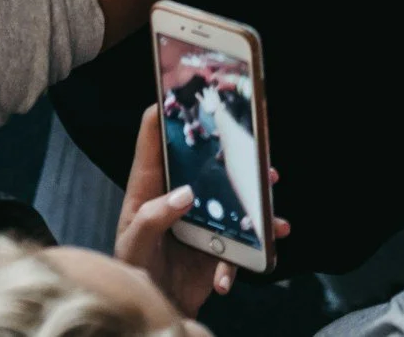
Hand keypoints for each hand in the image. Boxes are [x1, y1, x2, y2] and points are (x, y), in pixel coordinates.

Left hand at [116, 106, 287, 312]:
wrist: (155, 313)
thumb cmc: (133, 275)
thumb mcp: (133, 245)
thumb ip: (154, 218)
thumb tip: (185, 193)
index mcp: (149, 189)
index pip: (154, 142)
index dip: (164, 113)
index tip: (178, 90)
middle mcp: (177, 197)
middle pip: (205, 161)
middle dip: (231, 150)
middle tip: (254, 140)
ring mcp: (201, 220)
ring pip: (233, 196)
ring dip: (256, 197)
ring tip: (271, 197)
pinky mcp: (218, 246)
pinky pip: (243, 240)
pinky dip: (254, 247)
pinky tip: (260, 251)